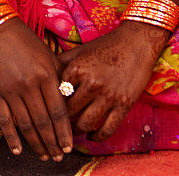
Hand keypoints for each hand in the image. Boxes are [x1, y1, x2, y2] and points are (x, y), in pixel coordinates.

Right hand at [0, 17, 72, 160]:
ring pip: (26, 125)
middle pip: (43, 122)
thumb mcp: (47, 54)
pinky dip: (12, 138)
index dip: (64, 132)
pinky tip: (18, 150)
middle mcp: (30, 84)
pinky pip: (5, 120)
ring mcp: (11, 90)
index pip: (58, 110)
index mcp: (46, 74)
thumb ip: (59, 75)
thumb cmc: (25, 40)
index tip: (69, 146)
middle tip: (58, 156)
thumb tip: (71, 96)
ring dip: (36, 144)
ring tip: (44, 156)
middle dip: (52, 143)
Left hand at [57, 22, 166, 141]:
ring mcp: (108, 95)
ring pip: (86, 124)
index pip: (57, 95)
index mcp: (77, 69)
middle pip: (69, 112)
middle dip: (62, 121)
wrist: (136, 41)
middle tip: (58, 126)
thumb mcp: (80, 51)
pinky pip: (107, 129)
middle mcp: (91, 83)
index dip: (52, 105)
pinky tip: (92, 137)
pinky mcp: (124, 104)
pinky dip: (97, 137)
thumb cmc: (106, 45)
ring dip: (77, 132)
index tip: (49, 112)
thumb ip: (61, 63)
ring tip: (72, 133)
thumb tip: (42, 75)